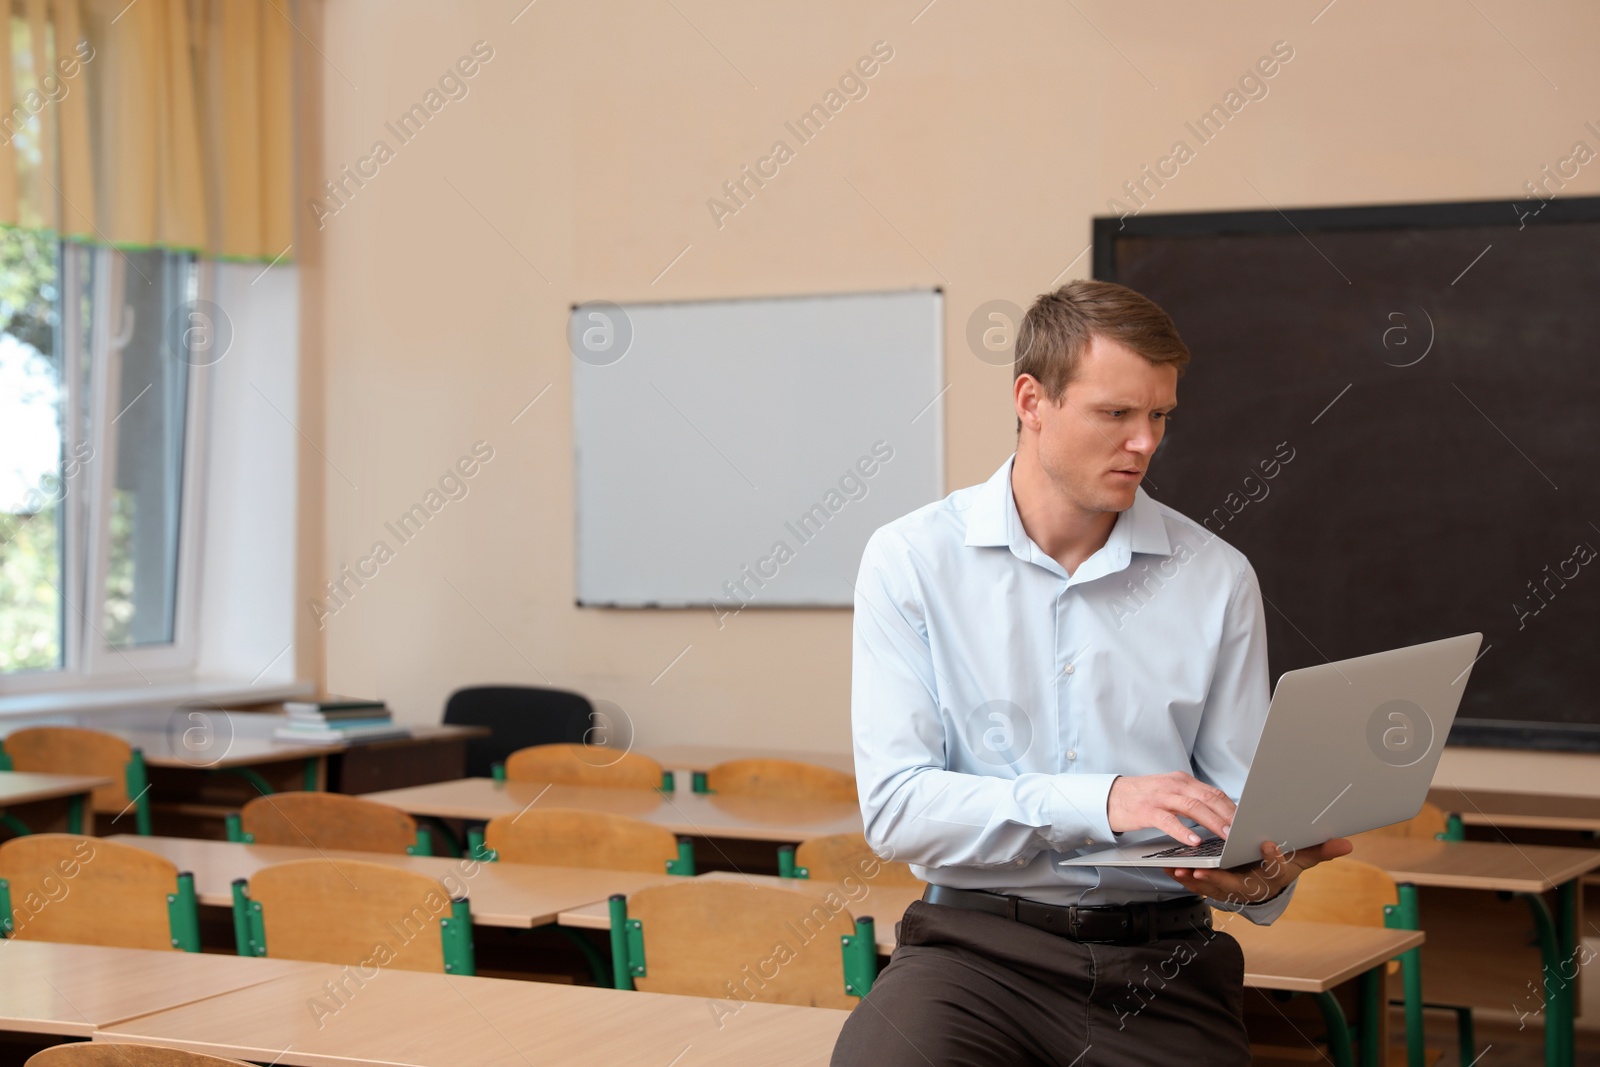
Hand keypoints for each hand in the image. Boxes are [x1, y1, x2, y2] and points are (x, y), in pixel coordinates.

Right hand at [1107, 771, 1235, 844]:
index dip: (1232, 807)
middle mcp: (1174, 785)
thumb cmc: (1143, 798)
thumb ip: (1191, 799)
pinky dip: (1183, 831)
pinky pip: (1168, 820)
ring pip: (1192, 807)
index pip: (1213, 792)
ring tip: (1226, 836)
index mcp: (1182, 781)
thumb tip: (1218, 814)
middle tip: (1242, 831)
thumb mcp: (1170, 793)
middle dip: (1228, 815)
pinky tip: (1193, 841)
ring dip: (1212, 822)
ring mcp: (1160, 797)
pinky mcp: (1147, 810)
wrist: (1111, 797)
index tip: (1247, 821)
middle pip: (1208, 798)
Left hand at [1165, 838, 1353, 906]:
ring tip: (1181, 869)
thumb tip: (1347, 844)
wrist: (1265, 883)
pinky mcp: (1214, 887)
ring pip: (1212, 888)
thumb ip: (1319, 849)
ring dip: (1196, 880)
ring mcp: (1231, 889)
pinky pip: (1198, 886)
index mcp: (1273, 877)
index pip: (1276, 868)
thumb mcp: (1301, 857)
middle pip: (1236, 885)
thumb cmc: (1282, 865)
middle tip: (1204, 869)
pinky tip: (1171, 868)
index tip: (1267, 843)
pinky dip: (1185, 878)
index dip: (1272, 857)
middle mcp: (1252, 887)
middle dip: (1219, 878)